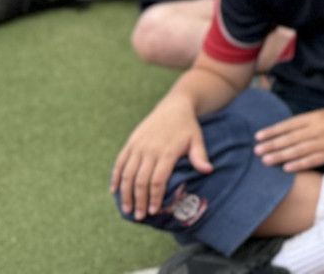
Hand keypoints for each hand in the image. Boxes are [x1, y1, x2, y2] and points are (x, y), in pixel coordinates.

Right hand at [112, 97, 208, 219]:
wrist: (174, 106)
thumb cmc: (188, 127)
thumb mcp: (197, 139)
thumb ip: (200, 156)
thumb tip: (208, 171)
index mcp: (166, 151)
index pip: (158, 180)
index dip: (154, 197)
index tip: (154, 211)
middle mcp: (149, 150)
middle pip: (140, 181)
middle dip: (139, 201)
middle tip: (139, 216)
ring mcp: (137, 146)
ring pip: (127, 175)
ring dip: (125, 194)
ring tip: (127, 210)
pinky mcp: (130, 143)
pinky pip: (119, 163)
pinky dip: (115, 178)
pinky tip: (114, 191)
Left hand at [253, 107, 323, 171]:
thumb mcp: (322, 114)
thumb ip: (304, 123)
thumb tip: (282, 131)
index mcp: (315, 117)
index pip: (289, 124)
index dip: (273, 131)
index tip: (258, 136)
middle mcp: (318, 129)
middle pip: (290, 138)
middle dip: (272, 145)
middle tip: (256, 151)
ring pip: (298, 150)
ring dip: (280, 156)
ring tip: (266, 161)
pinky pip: (312, 160)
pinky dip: (298, 164)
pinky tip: (286, 168)